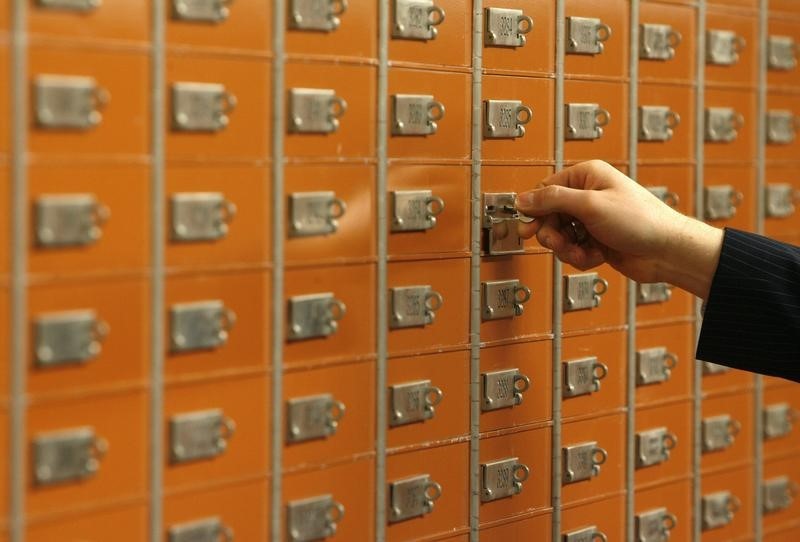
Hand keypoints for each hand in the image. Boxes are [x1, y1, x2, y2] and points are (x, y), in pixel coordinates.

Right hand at [515, 160, 723, 299]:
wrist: (666, 252)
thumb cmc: (640, 221)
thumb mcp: (590, 205)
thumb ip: (552, 200)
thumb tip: (522, 198)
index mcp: (586, 176)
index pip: (546, 190)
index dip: (535, 210)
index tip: (529, 227)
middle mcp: (587, 196)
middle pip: (549, 216)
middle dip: (553, 234)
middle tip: (557, 243)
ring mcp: (591, 220)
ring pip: (559, 236)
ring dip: (567, 248)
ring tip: (582, 252)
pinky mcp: (596, 240)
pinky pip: (573, 249)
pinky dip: (580, 256)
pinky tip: (595, 256)